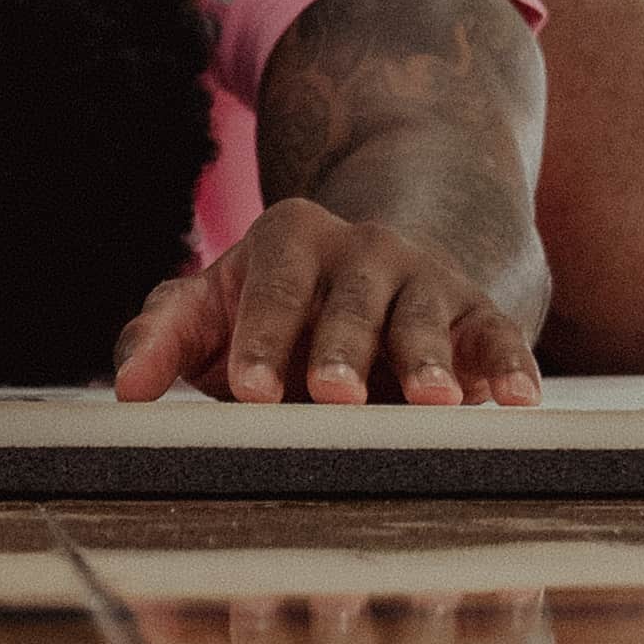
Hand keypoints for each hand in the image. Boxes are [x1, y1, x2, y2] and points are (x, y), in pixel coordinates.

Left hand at [107, 196, 543, 409]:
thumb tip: (127, 389)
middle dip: (341, 348)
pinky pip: (498, 335)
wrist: (376, 270)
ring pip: (424, 318)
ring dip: (428, 361)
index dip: (261, 339)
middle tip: (331, 394)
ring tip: (431, 404)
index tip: (250, 392)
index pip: (273, 289)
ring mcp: (426, 277)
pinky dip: (509, 366)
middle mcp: (363, 249)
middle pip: (351, 302)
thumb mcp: (212, 309)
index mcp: (290, 239)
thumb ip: (163, 339)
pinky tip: (515, 402)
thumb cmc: (275, 308)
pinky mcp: (477, 312)